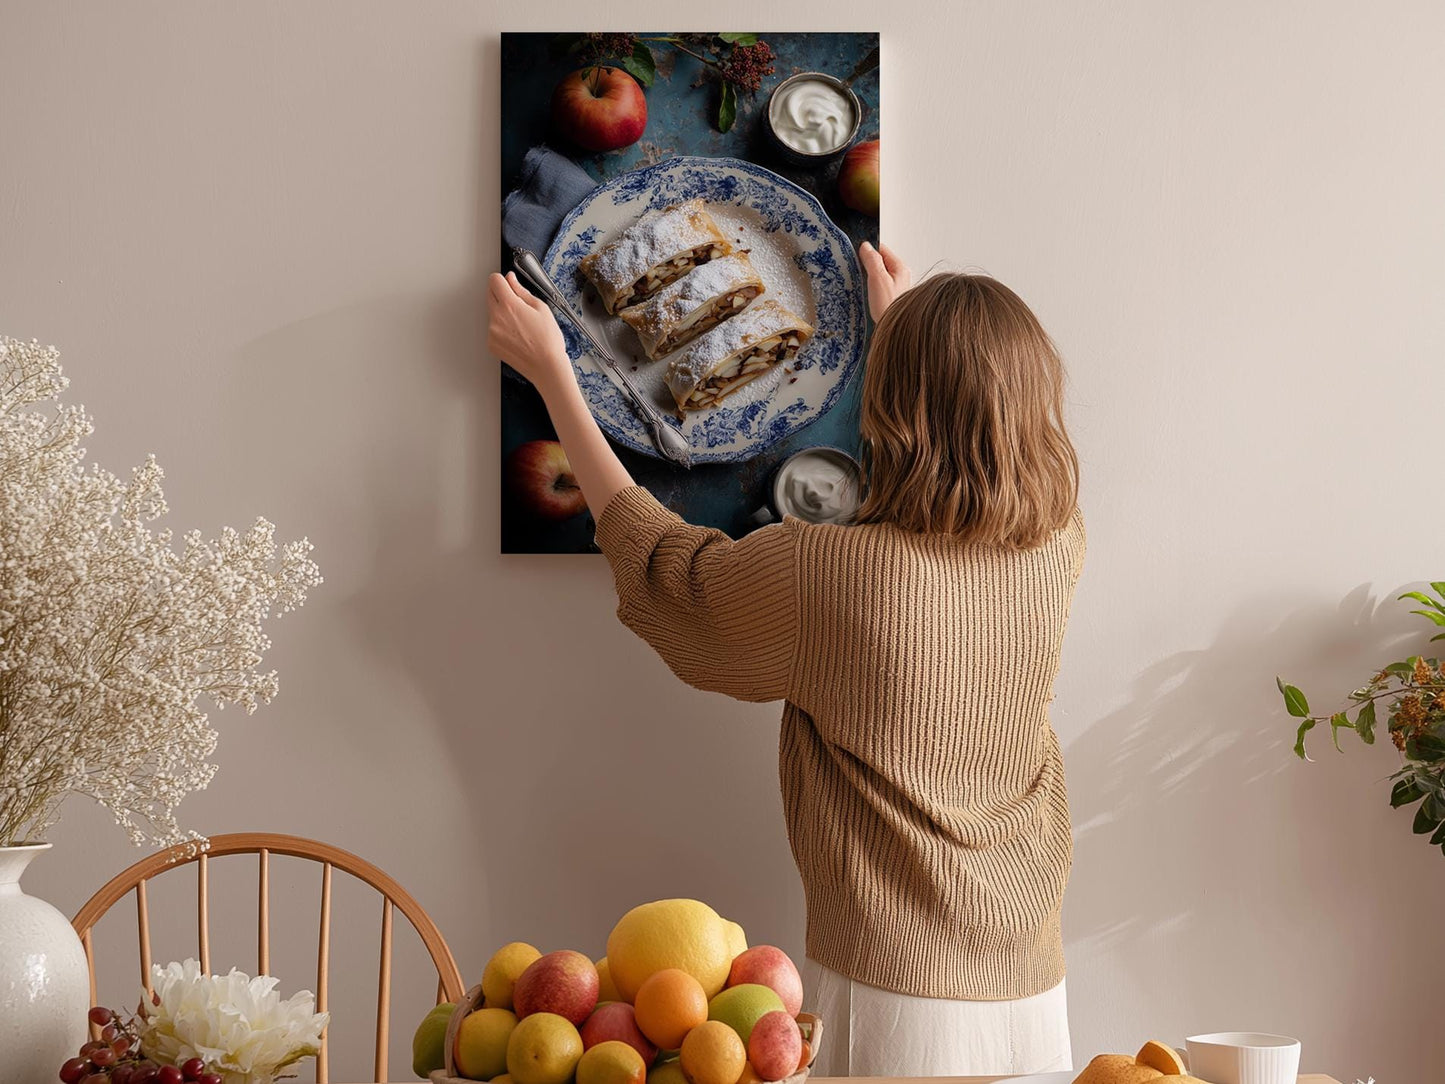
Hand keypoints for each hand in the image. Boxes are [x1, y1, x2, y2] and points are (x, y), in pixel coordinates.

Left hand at [487, 272, 571, 391]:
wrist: (546, 367)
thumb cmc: (548, 340)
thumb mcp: (541, 308)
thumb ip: (521, 290)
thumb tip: (511, 279)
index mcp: (509, 305)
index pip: (494, 280)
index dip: (503, 280)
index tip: (509, 284)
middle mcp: (496, 317)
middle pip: (489, 294)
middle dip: (501, 294)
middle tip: (519, 306)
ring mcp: (491, 332)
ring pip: (492, 312)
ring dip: (502, 313)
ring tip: (521, 325)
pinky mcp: (491, 344)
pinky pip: (493, 329)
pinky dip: (501, 329)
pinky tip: (518, 336)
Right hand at [859, 241, 911, 320]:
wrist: (896, 331)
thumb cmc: (889, 307)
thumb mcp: (878, 279)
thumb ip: (872, 260)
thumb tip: (865, 246)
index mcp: (900, 268)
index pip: (882, 249)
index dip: (868, 250)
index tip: (857, 255)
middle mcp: (900, 276)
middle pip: (880, 261)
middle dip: (867, 264)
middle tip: (858, 270)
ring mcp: (896, 287)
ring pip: (879, 274)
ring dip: (869, 277)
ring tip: (863, 283)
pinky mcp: (890, 297)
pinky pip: (879, 286)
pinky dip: (871, 287)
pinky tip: (867, 294)